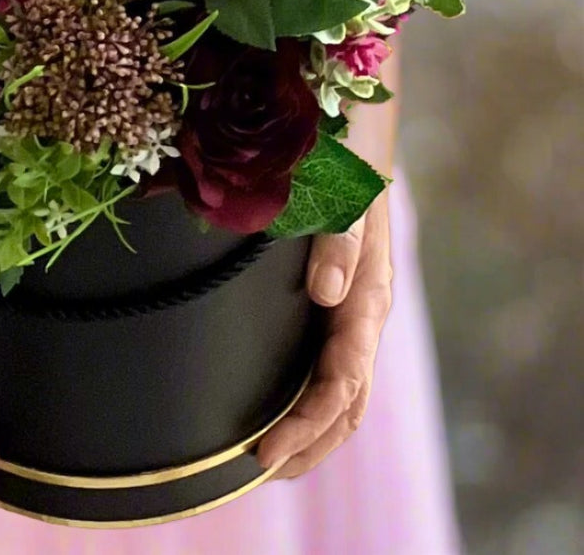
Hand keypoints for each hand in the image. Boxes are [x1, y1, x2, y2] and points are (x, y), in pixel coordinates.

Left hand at [256, 193, 393, 478]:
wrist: (349, 153)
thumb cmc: (343, 173)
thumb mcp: (344, 196)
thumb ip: (339, 241)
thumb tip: (326, 292)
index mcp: (366, 301)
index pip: (341, 385)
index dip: (304, 425)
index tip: (263, 453)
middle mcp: (362, 319)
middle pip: (346, 407)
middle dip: (307, 446)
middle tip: (257, 472)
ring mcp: (350, 319)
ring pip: (342, 398)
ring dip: (311, 437)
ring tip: (268, 465)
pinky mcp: (334, 312)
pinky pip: (329, 373)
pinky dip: (309, 407)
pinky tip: (279, 417)